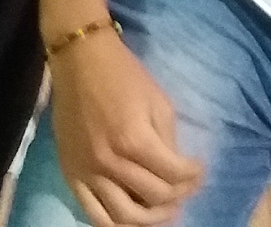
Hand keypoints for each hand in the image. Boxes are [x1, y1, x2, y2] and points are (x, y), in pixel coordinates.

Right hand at [47, 30, 201, 226]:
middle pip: (155, 197)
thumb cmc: (124, 75)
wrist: (80, 61)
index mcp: (135, 140)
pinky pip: (94, 215)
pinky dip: (116, 224)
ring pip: (124, 217)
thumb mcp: (158, 102)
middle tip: (185, 188)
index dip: (194, 176)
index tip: (199, 170)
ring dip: (151, 219)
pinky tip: (132, 216)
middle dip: (179, 195)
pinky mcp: (71, 175)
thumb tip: (179, 171)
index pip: (174, 175)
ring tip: (162, 209)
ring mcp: (87, 172)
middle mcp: (110, 162)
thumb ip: (168, 141)